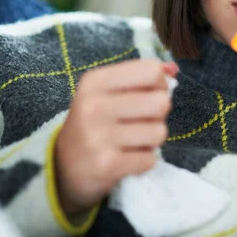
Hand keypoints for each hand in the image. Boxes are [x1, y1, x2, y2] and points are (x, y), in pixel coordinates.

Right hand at [55, 59, 177, 214]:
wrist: (63, 168)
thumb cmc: (94, 123)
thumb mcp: (107, 92)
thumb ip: (142, 76)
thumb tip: (173, 68)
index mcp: (95, 81)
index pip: (152, 71)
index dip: (159, 85)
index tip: (146, 96)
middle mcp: (94, 105)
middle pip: (161, 102)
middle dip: (158, 115)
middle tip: (140, 122)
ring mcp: (99, 136)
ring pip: (159, 132)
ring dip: (151, 140)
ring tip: (132, 141)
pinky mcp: (107, 164)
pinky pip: (150, 159)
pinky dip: (143, 161)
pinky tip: (126, 159)